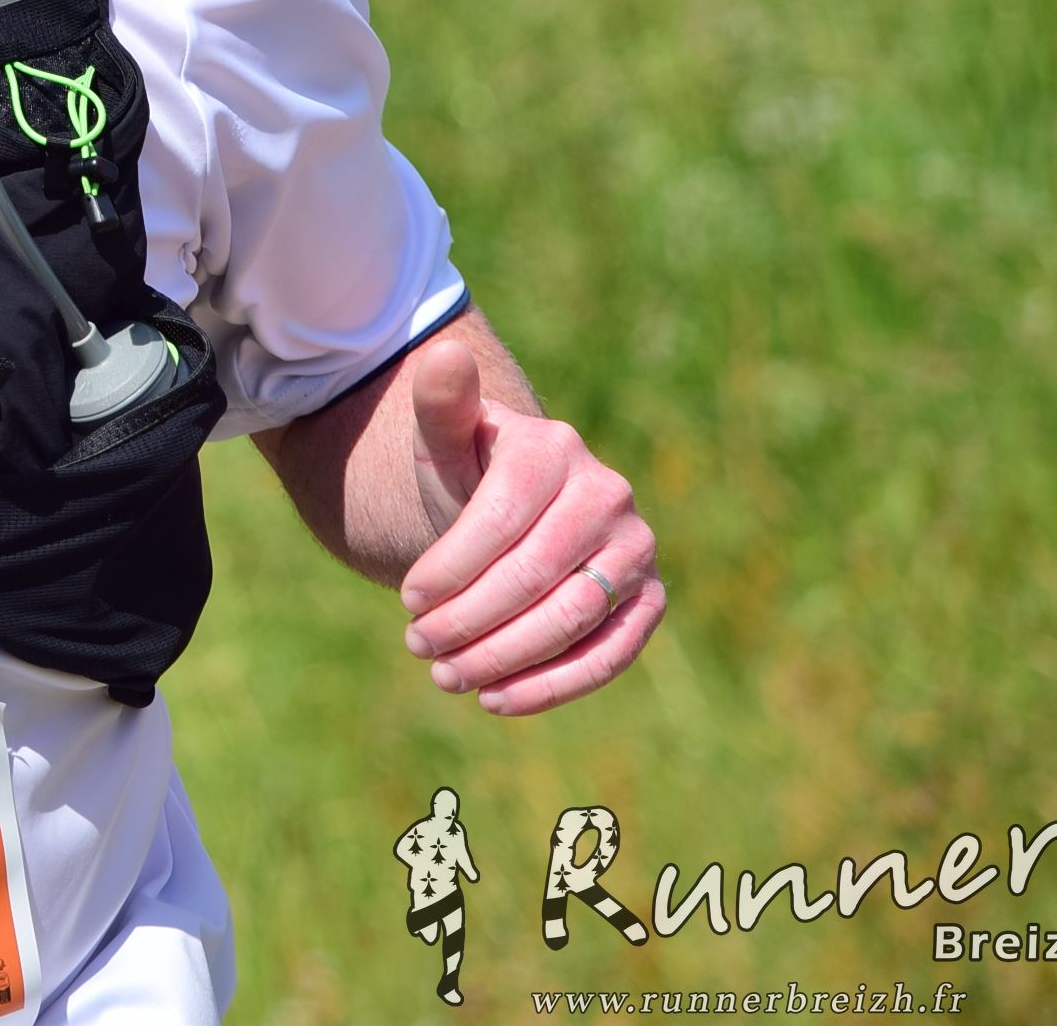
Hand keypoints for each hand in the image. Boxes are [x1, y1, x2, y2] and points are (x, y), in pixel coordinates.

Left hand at [398, 340, 664, 715]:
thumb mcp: (442, 444)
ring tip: (446, 678)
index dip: (450, 569)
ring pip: (573, 618)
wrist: (510, 512)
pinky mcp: (649, 598)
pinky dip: (556, 684)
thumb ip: (440, 407)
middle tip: (418, 647)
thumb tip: (444, 355)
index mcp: (554, 447)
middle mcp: (608, 493)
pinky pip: (612, 652)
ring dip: (506, 658)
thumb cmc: (466, 476)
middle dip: (469, 620)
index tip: (406, 600)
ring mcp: (636, 547)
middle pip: (534, 576)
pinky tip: (499, 700)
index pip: (498, 521)